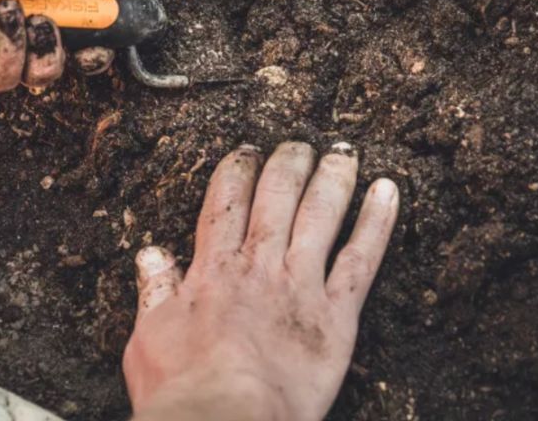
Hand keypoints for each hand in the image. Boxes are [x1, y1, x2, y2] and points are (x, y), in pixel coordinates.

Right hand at [123, 142, 398, 420]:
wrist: (228, 420)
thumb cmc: (183, 390)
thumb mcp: (149, 337)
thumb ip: (154, 291)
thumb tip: (150, 254)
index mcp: (213, 270)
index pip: (225, 203)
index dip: (237, 171)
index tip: (246, 151)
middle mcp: (260, 266)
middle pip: (276, 197)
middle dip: (288, 164)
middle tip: (298, 144)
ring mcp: (301, 286)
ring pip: (321, 213)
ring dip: (333, 177)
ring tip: (343, 151)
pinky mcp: (337, 316)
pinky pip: (363, 259)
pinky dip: (378, 221)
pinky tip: (388, 190)